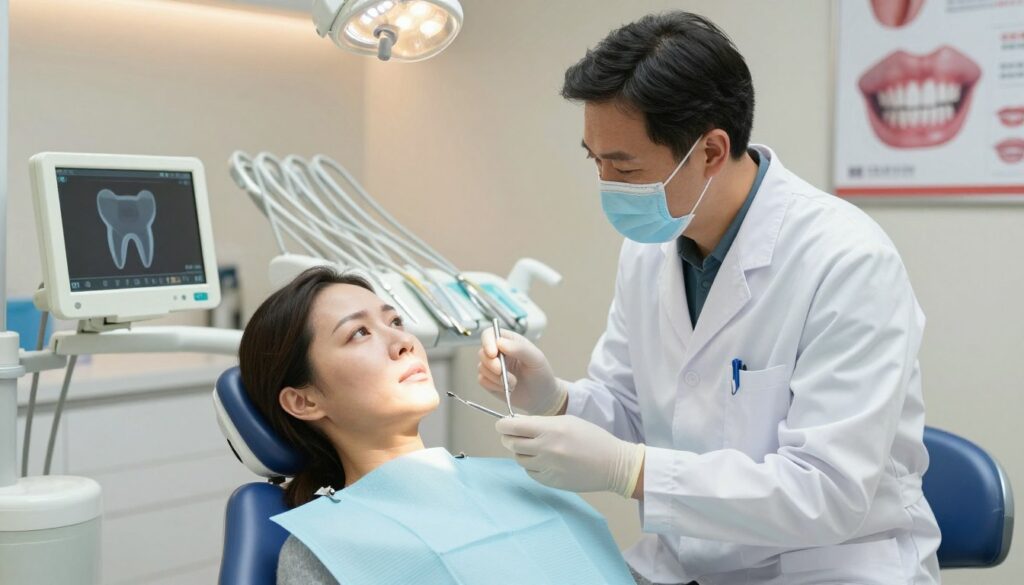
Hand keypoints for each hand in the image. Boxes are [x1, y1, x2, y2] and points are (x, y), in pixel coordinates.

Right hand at [478, 327, 566, 415]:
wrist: (541, 396)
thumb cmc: (541, 374)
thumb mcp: (536, 358)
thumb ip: (519, 348)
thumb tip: (500, 343)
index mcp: (509, 341)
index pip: (490, 334)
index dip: (488, 342)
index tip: (493, 353)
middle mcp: (498, 352)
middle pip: (482, 352)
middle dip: (492, 364)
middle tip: (502, 371)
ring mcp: (493, 367)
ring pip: (482, 368)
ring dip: (496, 377)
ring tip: (513, 382)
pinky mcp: (490, 381)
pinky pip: (483, 381)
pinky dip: (494, 385)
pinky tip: (507, 388)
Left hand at [495, 415, 644, 496]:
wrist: (612, 465)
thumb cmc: (591, 438)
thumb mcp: (567, 421)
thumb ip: (540, 422)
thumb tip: (515, 423)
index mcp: (550, 429)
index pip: (512, 427)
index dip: (503, 425)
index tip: (503, 425)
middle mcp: (546, 449)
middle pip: (511, 443)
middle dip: (510, 438)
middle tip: (515, 436)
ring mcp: (547, 467)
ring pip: (519, 459)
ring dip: (522, 453)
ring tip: (536, 448)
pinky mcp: (550, 482)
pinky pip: (530, 472)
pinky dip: (532, 466)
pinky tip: (546, 461)